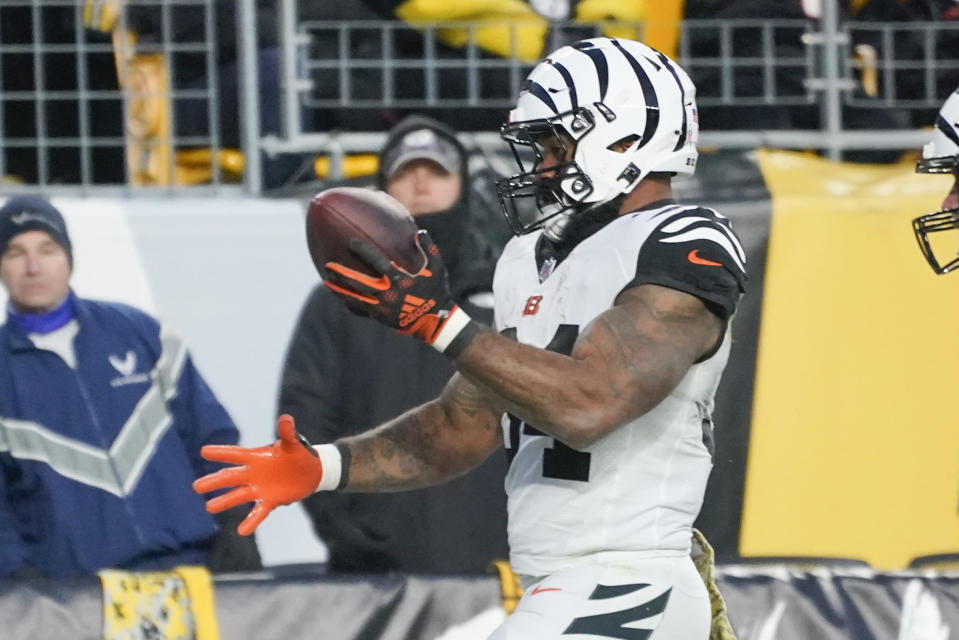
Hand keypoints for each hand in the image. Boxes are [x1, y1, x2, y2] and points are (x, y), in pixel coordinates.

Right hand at [193, 414, 322, 535]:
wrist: (311, 472)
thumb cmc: (299, 454)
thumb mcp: (294, 444)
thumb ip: (288, 433)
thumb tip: (286, 419)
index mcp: (257, 457)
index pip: (236, 455)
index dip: (222, 453)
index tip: (204, 451)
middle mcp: (254, 474)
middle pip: (231, 477)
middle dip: (214, 481)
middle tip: (196, 487)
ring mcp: (260, 488)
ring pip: (239, 496)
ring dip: (224, 502)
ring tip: (209, 507)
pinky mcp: (271, 501)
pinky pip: (258, 512)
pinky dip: (251, 522)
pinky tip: (241, 532)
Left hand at [323, 231, 465, 348]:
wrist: (435, 322)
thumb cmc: (436, 292)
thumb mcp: (438, 269)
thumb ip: (429, 249)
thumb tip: (419, 232)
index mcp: (399, 280)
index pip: (377, 263)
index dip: (364, 252)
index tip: (351, 242)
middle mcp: (387, 294)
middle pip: (359, 283)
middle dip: (342, 274)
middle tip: (327, 266)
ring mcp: (381, 307)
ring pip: (355, 298)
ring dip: (340, 290)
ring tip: (326, 282)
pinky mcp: (380, 317)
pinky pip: (361, 310)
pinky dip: (350, 304)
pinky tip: (341, 299)